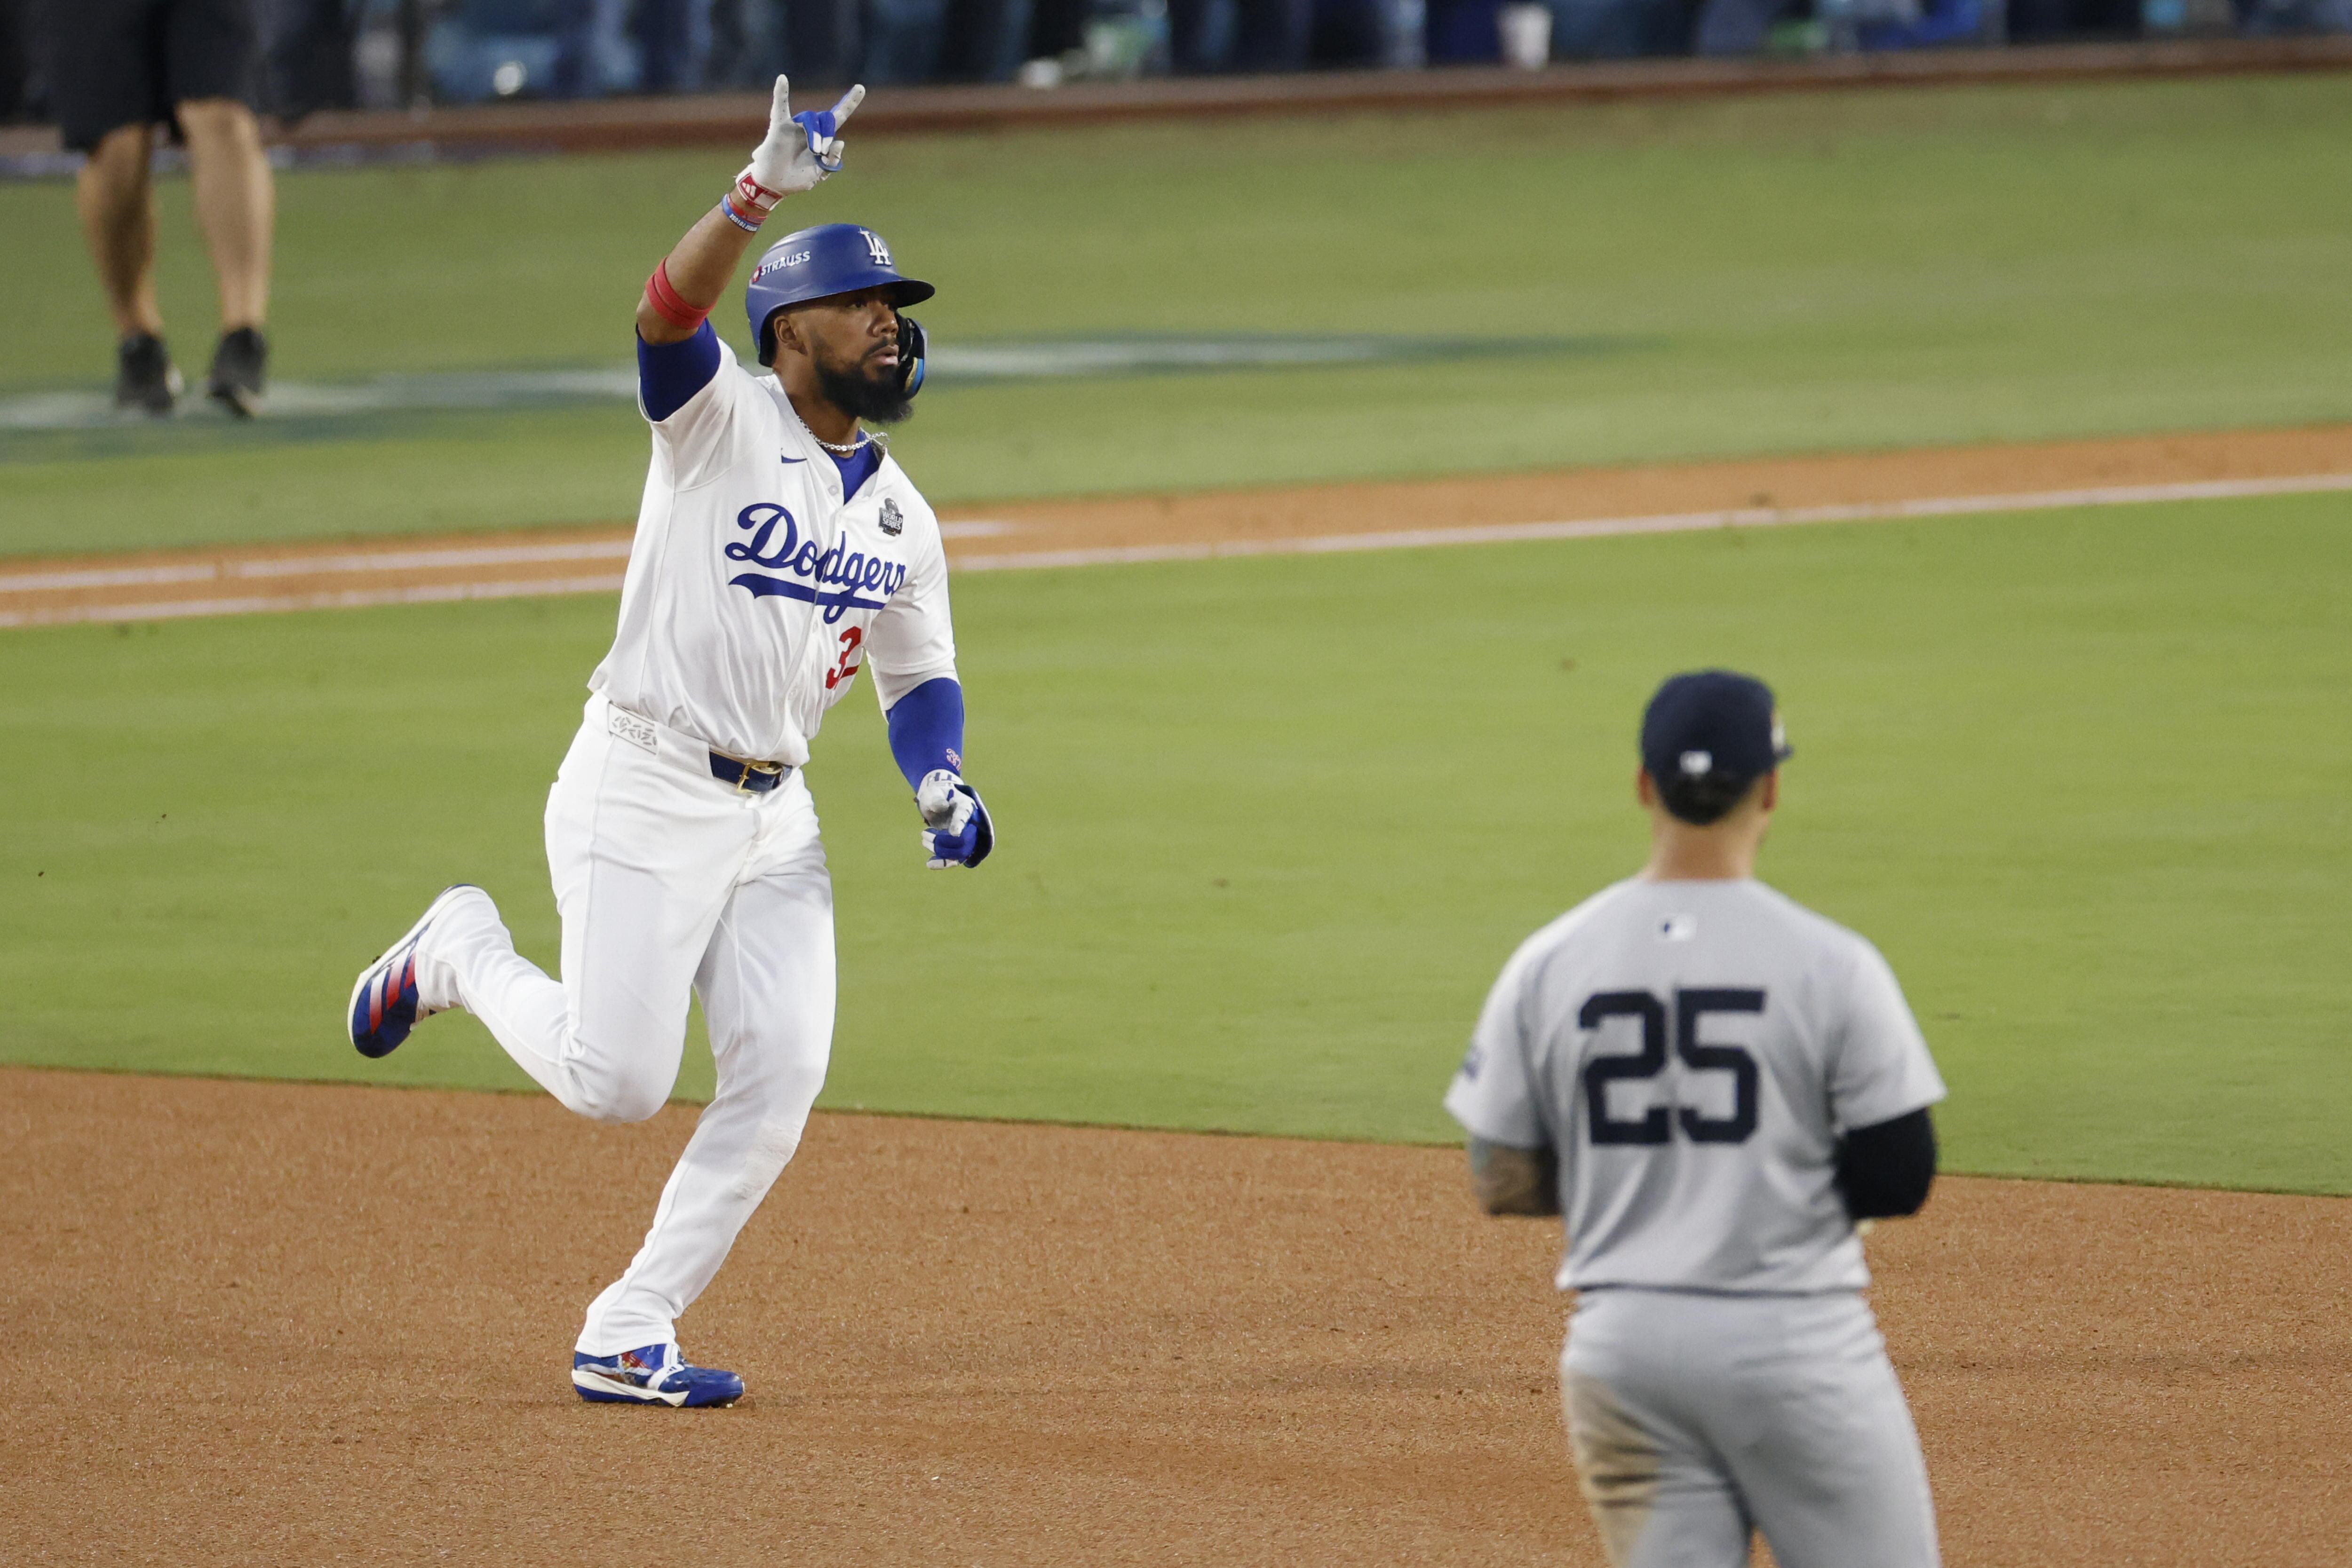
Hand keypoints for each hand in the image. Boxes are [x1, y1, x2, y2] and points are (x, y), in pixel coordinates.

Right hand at [733, 77, 865, 218]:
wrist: (774, 184)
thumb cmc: (797, 177)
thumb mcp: (820, 173)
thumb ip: (832, 161)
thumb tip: (840, 141)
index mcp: (822, 137)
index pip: (838, 116)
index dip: (850, 102)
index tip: (861, 87)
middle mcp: (809, 127)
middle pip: (826, 120)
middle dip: (827, 136)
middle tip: (821, 152)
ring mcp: (794, 125)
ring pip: (810, 119)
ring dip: (815, 135)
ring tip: (814, 151)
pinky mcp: (779, 127)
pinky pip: (780, 107)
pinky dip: (780, 93)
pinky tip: (782, 80)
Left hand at [915, 769, 992, 868]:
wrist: (937, 801)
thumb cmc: (936, 794)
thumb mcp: (933, 792)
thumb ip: (936, 798)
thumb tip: (941, 807)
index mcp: (966, 806)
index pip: (964, 817)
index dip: (960, 825)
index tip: (954, 833)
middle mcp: (970, 823)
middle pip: (964, 840)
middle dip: (942, 842)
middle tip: (923, 834)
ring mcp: (965, 836)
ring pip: (960, 853)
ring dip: (941, 852)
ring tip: (924, 840)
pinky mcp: (958, 846)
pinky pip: (955, 860)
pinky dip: (943, 863)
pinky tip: (929, 864)